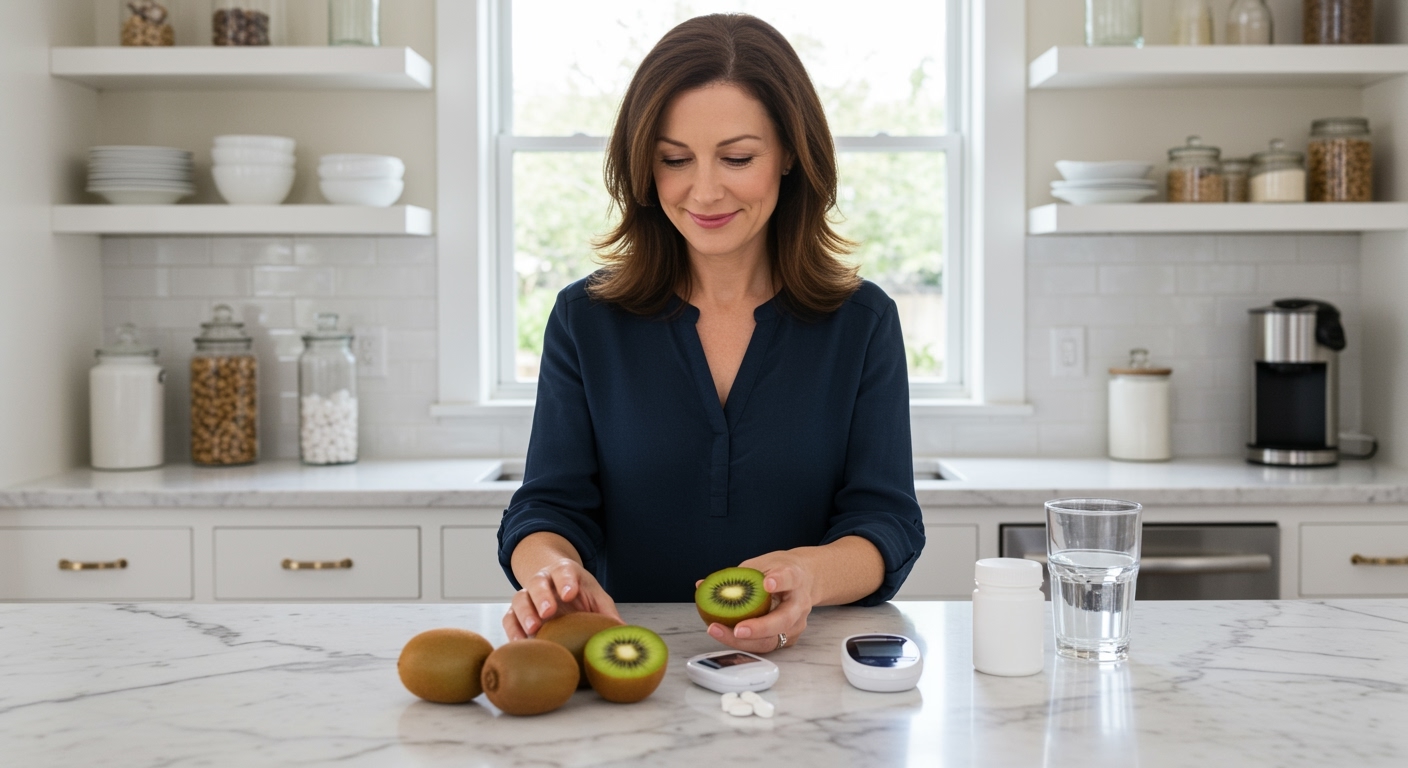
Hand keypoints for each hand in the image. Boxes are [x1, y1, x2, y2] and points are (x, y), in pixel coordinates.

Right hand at [502, 557, 620, 640]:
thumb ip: (608, 613)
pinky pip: (509, 618)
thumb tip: (623, 632)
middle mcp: (544, 580)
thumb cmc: (580, 595)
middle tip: (548, 612)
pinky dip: (512, 629)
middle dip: (542, 596)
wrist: (558, 588)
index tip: (570, 594)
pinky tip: (520, 641)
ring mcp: (528, 595)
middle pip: (538, 583)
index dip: (566, 581)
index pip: (564, 571)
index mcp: (565, 572)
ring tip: (534, 628)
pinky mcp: (517, 612)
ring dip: (525, 613)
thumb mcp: (596, 597)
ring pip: (520, 598)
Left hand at [699, 551, 813, 653]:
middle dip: (759, 627)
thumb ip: (736, 576)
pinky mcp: (788, 638)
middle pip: (783, 619)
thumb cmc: (779, 570)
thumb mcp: (761, 563)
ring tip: (718, 631)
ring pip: (772, 639)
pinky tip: (725, 635)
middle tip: (738, 629)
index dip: (779, 581)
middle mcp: (799, 603)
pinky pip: (765, 645)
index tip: (768, 583)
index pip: (789, 578)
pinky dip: (744, 642)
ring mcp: (795, 623)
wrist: (804, 579)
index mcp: (794, 577)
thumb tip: (701, 585)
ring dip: (744, 641)